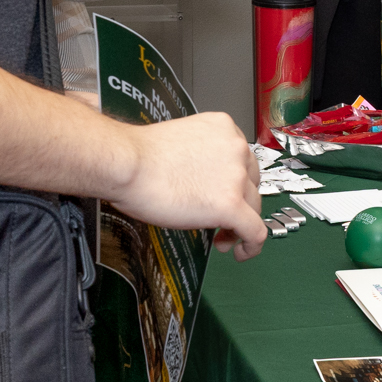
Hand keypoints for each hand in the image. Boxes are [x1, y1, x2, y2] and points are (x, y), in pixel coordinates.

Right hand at [112, 111, 267, 258]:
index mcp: (223, 128)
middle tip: (221, 220)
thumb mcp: (181, 146)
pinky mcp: (230, 204)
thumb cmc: (139, 157)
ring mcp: (236, 176)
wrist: (126, 165)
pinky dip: (251, 246)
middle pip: (251, 183)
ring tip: (221, 239)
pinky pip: (255, 232)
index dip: (234, 183)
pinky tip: (240, 253)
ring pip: (254, 208)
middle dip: (239, 203)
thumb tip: (204, 185)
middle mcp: (236, 148)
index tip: (222, 195)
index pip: (242, 160)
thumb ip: (202, 160)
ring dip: (239, 225)